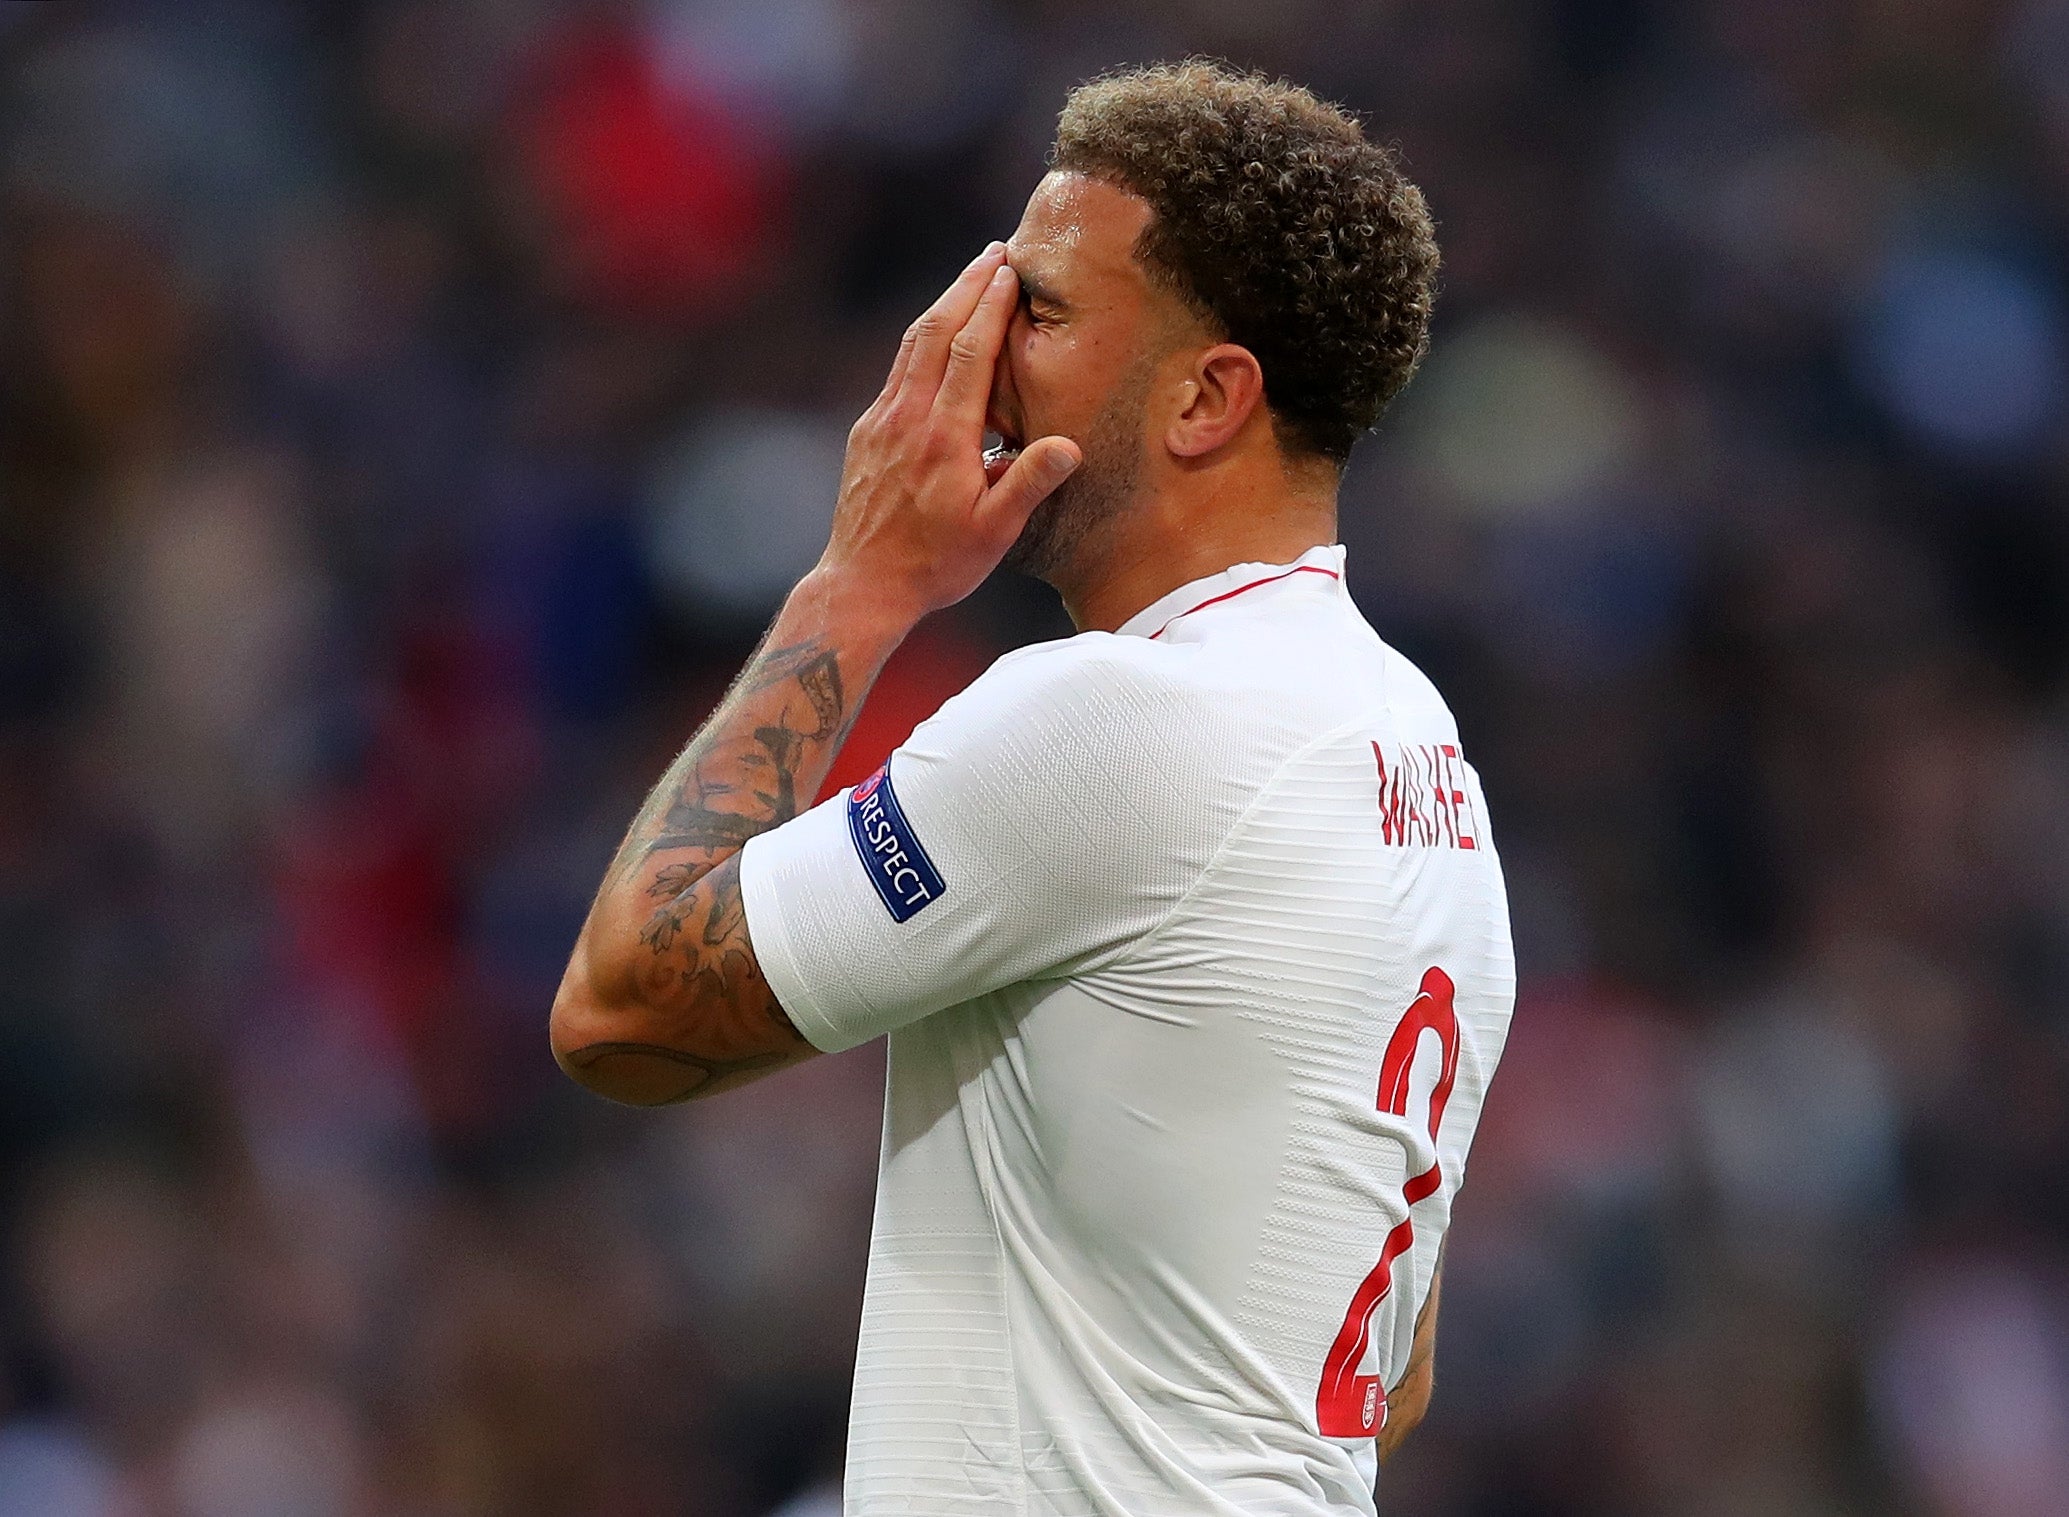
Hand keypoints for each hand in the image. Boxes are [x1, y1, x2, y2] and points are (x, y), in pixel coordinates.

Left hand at [816, 243, 1081, 621]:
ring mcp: (881, 422)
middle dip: (966, 286)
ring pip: (912, 346)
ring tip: (969, 279)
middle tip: (993, 252)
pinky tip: (936, 338)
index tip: (1010, 269)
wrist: (862, 585)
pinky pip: (898, 372)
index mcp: (944, 436)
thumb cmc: (935, 564)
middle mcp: (908, 417)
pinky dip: (922, 341)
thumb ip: (1029, 483)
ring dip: (942, 306)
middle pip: (936, 331)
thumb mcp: (994, 533)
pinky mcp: (867, 433)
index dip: (991, 305)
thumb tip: (1070, 444)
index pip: (970, 351)